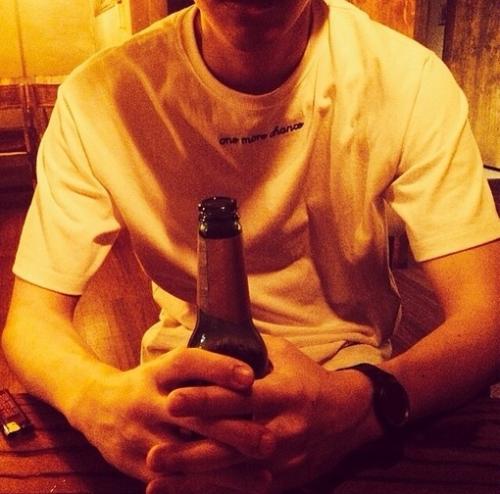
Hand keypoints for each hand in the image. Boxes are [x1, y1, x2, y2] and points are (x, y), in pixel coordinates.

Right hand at [67, 347, 275, 482]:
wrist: (96, 406)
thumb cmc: (149, 384)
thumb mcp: (167, 368)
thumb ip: (202, 371)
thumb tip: (254, 372)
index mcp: (158, 372)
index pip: (188, 364)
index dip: (219, 368)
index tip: (251, 378)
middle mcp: (147, 401)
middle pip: (193, 415)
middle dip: (234, 430)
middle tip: (270, 440)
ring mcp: (140, 435)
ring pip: (188, 456)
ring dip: (228, 469)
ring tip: (265, 474)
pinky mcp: (136, 465)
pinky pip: (177, 481)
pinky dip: (209, 487)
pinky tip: (239, 490)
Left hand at [162, 336, 378, 492]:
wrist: (345, 415)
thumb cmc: (308, 377)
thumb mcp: (283, 354)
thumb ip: (248, 349)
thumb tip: (211, 336)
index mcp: (280, 393)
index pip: (237, 397)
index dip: (205, 400)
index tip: (172, 399)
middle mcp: (280, 429)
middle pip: (229, 443)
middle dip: (189, 452)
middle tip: (153, 453)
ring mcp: (280, 459)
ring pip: (231, 472)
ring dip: (193, 479)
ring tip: (156, 480)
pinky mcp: (280, 478)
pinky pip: (242, 488)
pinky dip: (211, 491)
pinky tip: (182, 493)